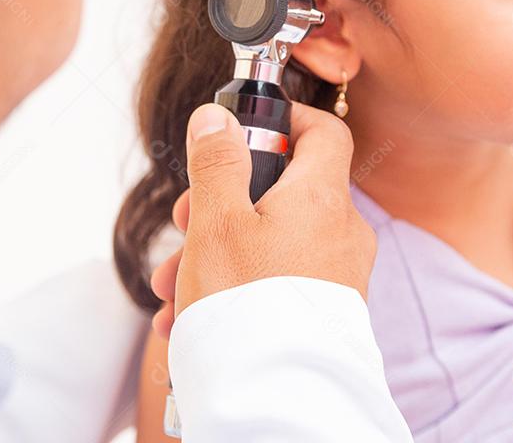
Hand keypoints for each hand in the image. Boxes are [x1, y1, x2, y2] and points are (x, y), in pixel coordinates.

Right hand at [150, 102, 375, 338]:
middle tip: (184, 226)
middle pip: (280, 191)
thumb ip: (217, 162)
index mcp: (321, 198)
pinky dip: (236, 284)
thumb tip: (217, 117)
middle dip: (220, 205)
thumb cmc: (247, 303)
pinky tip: (190, 313)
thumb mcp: (216, 221)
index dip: (284, 121)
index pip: (323, 131)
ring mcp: (336, 274)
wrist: (276, 395)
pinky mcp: (323, 310)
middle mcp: (339, 231)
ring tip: (173, 286)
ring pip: (269, 240)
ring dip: (216, 251)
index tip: (242, 133)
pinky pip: (276, 279)